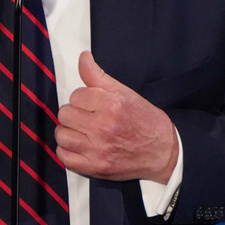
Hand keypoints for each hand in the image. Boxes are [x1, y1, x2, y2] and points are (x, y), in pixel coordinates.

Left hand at [55, 51, 177, 182]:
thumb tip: (83, 56)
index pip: (75, 95)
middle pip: (65, 114)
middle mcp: (103, 127)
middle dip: (74, 113)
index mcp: (111, 105)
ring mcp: (98, 149)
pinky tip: (79, 146)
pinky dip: (68, 151)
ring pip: (61, 134)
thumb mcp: (124, 92)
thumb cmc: (144, 120)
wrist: (163, 151)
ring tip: (82, 131)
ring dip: (69, 132)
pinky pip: (64, 157)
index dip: (82, 98)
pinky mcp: (95, 167)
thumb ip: (98, 75)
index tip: (91, 104)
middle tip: (86, 117)